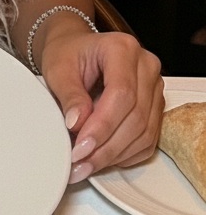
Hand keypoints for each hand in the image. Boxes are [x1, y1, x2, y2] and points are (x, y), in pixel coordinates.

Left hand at [40, 29, 163, 181]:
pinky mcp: (155, 108)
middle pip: (136, 116)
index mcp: (123, 49)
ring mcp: (154, 88)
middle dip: (106, 146)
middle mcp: (146, 66)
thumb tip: (77, 124)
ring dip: (115, 155)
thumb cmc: (68, 54)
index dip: (102, 125)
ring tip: (86, 165)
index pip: (122, 94)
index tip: (80, 146)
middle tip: (80, 162)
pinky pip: (147, 140)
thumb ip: (69, 95)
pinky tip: (102, 158)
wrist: (76, 51)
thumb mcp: (58, 70)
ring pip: (144, 132)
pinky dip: (125, 155)